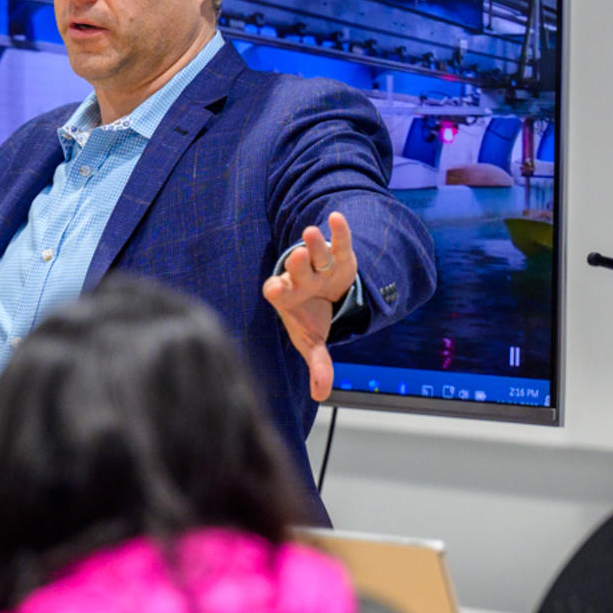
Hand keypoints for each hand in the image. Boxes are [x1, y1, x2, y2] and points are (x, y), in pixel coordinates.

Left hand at [262, 211, 357, 401]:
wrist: (324, 297)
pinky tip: (335, 217)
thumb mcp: (312, 341)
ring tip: (310, 234)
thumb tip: (321, 396)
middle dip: (296, 264)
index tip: (275, 289)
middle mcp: (298, 278)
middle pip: (295, 269)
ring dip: (312, 245)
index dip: (276, 289)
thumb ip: (318, 366)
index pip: (276, 291)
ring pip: (313, 253)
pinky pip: (336, 241)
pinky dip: (337, 230)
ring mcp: (317, 265)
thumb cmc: (311, 319)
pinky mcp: (337, 256)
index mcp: (286, 296)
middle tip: (296, 258)